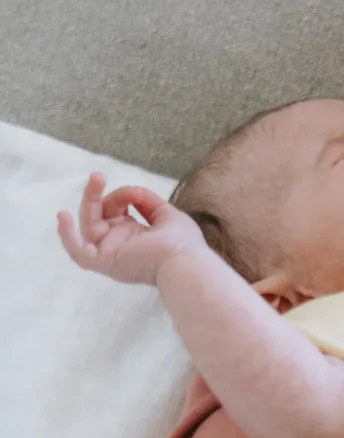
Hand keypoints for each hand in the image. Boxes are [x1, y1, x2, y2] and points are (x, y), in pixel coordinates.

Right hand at [57, 173, 204, 286]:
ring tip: (95, 180)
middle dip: (96, 195)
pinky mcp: (104, 262)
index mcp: (132, 234)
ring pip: (88, 226)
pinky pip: (78, 252)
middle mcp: (117, 243)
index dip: (120, 197)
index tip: (136, 193)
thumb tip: (131, 192)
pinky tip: (63, 216)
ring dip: (89, 202)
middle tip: (97, 175)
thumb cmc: (182, 242)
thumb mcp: (165, 214)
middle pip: (96, 216)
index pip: (113, 210)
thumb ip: (146, 201)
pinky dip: (67, 236)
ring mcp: (109, 253)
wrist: (185, 260)